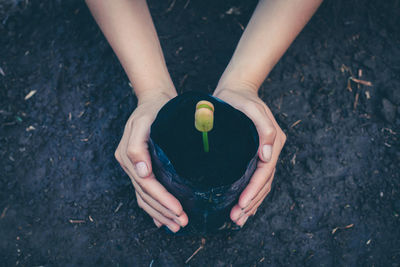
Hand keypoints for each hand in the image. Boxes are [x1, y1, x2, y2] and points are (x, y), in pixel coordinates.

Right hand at [114, 90, 188, 231]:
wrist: (153, 100)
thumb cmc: (154, 109)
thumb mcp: (144, 121)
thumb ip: (137, 145)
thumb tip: (141, 172)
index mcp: (128, 154)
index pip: (146, 184)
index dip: (162, 200)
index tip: (179, 210)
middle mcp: (129, 164)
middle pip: (145, 195)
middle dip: (163, 211)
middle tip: (182, 223)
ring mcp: (134, 167)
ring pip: (145, 197)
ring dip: (160, 213)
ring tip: (176, 226)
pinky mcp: (141, 168)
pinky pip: (145, 192)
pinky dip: (154, 207)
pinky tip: (163, 218)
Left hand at [213, 85, 285, 226]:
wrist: (236, 89)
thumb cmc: (240, 98)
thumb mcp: (251, 107)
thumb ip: (264, 128)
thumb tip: (268, 154)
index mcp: (273, 140)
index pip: (264, 172)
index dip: (253, 190)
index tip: (241, 204)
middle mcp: (271, 150)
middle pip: (264, 182)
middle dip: (252, 202)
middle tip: (236, 218)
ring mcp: (264, 153)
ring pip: (261, 184)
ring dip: (252, 203)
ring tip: (238, 219)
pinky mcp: (254, 155)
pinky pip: (256, 179)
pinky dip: (251, 195)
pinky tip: (243, 207)